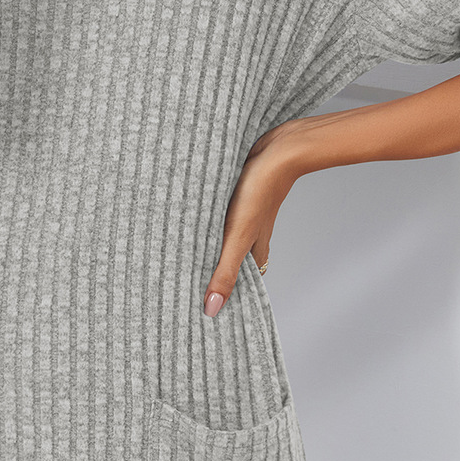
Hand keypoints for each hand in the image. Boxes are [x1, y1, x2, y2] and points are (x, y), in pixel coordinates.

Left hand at [203, 117, 313, 316]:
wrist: (278, 150)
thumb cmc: (260, 191)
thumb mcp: (238, 237)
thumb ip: (224, 272)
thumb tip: (212, 309)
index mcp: (254, 251)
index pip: (240, 282)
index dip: (225, 296)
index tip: (206, 311)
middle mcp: (251, 236)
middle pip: (230, 261)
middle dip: (212, 272)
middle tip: (184, 285)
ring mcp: (245, 216)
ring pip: (225, 238)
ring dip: (208, 245)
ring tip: (181, 256)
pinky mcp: (238, 197)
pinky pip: (221, 216)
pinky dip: (209, 222)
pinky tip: (194, 219)